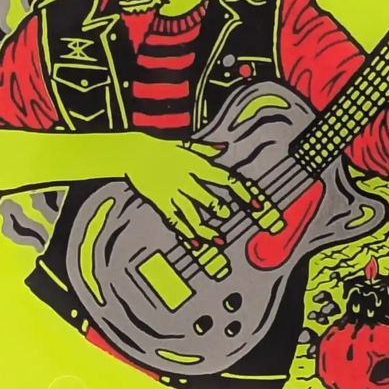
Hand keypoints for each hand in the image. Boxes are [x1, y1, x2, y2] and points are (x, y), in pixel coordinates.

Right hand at [120, 133, 251, 242]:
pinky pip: (175, 220)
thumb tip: (224, 147)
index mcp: (196, 164)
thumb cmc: (162, 149)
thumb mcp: (185, 144)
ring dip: (205, 228)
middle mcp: (186, 180)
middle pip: (206, 197)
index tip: (255, 204)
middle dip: (218, 209)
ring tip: (218, 240)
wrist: (133, 153)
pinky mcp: (161, 203)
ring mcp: (173, 193)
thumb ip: (206, 149)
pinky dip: (186, 232)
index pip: (224, 178)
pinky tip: (196, 243)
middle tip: (227, 216)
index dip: (242, 191)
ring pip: (191, 214)